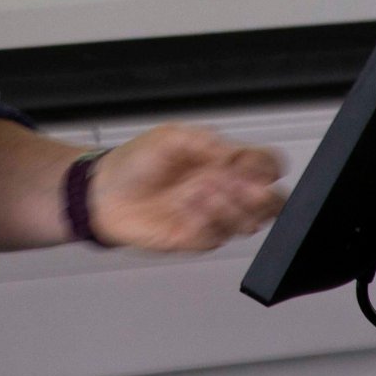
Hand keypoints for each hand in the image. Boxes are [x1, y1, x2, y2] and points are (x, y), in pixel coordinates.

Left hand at [88, 124, 284, 252]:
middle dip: (262, 196)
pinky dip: (204, 222)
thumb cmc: (136, 163)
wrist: (103, 192)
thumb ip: (207, 142)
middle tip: (240, 187)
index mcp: (225, 162)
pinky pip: (215, 238)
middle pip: (271, 202)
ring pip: (248, 223)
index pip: (267, 166)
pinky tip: (187, 208)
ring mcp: (213, 217)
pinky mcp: (196, 239)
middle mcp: (225, 191)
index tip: (246, 163)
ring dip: (230, 207)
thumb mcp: (172, 137)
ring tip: (203, 191)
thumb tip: (237, 155)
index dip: (265, 167)